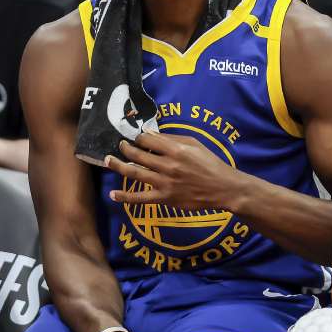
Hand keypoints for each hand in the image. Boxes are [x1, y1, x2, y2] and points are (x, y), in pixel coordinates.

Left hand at [105, 132, 242, 210]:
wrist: (223, 188)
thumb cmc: (210, 163)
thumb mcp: (195, 144)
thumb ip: (172, 138)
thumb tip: (150, 133)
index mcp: (176, 150)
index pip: (149, 139)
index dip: (139, 137)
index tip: (135, 137)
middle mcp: (168, 165)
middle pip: (138, 154)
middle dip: (125, 148)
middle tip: (119, 145)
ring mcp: (165, 183)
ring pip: (135, 172)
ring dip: (118, 165)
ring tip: (107, 160)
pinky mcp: (165, 198)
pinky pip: (140, 198)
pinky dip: (125, 197)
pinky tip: (113, 194)